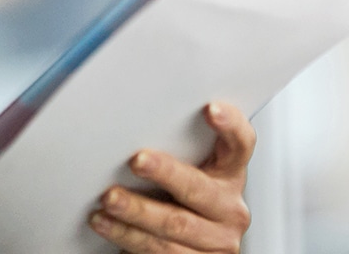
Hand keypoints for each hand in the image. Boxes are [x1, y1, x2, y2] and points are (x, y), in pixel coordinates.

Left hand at [88, 102, 255, 253]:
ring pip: (175, 225)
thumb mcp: (187, 176)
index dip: (230, 127)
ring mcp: (217, 242)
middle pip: (198, 188)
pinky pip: (160, 251)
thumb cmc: (178, 203)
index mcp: (229, 177)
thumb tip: (133, 126)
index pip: (240, 146)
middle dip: (165, 173)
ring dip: (136, 211)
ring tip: (110, 199)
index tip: (211, 109)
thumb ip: (177, 154)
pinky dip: (127, 236)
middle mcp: (229, 210)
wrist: (184, 250)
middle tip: (138, 161)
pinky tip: (107, 224)